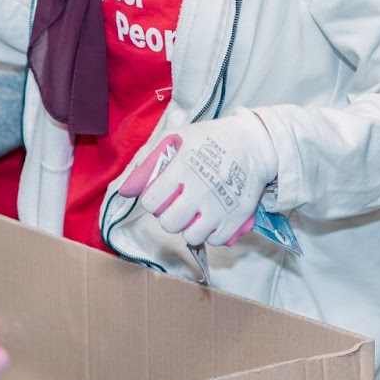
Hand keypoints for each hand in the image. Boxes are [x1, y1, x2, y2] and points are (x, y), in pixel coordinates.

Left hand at [115, 112, 278, 247]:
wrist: (254, 143)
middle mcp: (200, 190)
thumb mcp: (177, 139)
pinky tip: (212, 218)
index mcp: (181, 168)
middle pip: (168, 223)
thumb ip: (148, 164)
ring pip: (191, 235)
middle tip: (178, 203)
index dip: (153, 198)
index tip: (162, 192)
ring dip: (189, 226)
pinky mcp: (238, 217)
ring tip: (195, 212)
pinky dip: (212, 233)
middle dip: (169, 214)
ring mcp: (220, 206)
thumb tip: (125, 191)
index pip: (151, 201)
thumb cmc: (210, 138)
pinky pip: (216, 241)